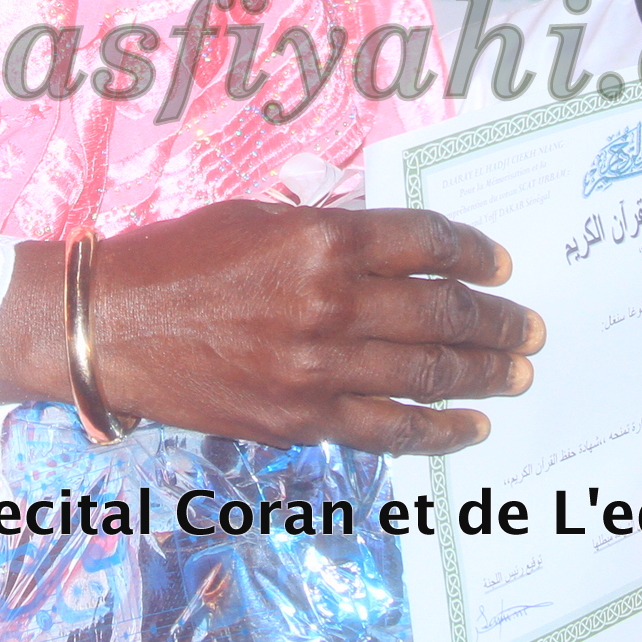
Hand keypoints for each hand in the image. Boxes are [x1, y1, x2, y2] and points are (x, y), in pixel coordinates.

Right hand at [0, 203, 542, 453]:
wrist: (112, 324)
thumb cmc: (178, 257)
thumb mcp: (258, 214)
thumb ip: (328, 222)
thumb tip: (390, 237)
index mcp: (323, 237)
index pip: (427, 242)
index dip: (474, 253)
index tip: (499, 266)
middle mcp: (331, 301)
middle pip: (441, 310)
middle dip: (496, 320)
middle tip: (528, 328)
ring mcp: (319, 366)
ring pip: (427, 370)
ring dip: (483, 372)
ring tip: (516, 372)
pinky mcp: (302, 417)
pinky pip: (389, 427)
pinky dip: (439, 428)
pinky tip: (472, 425)